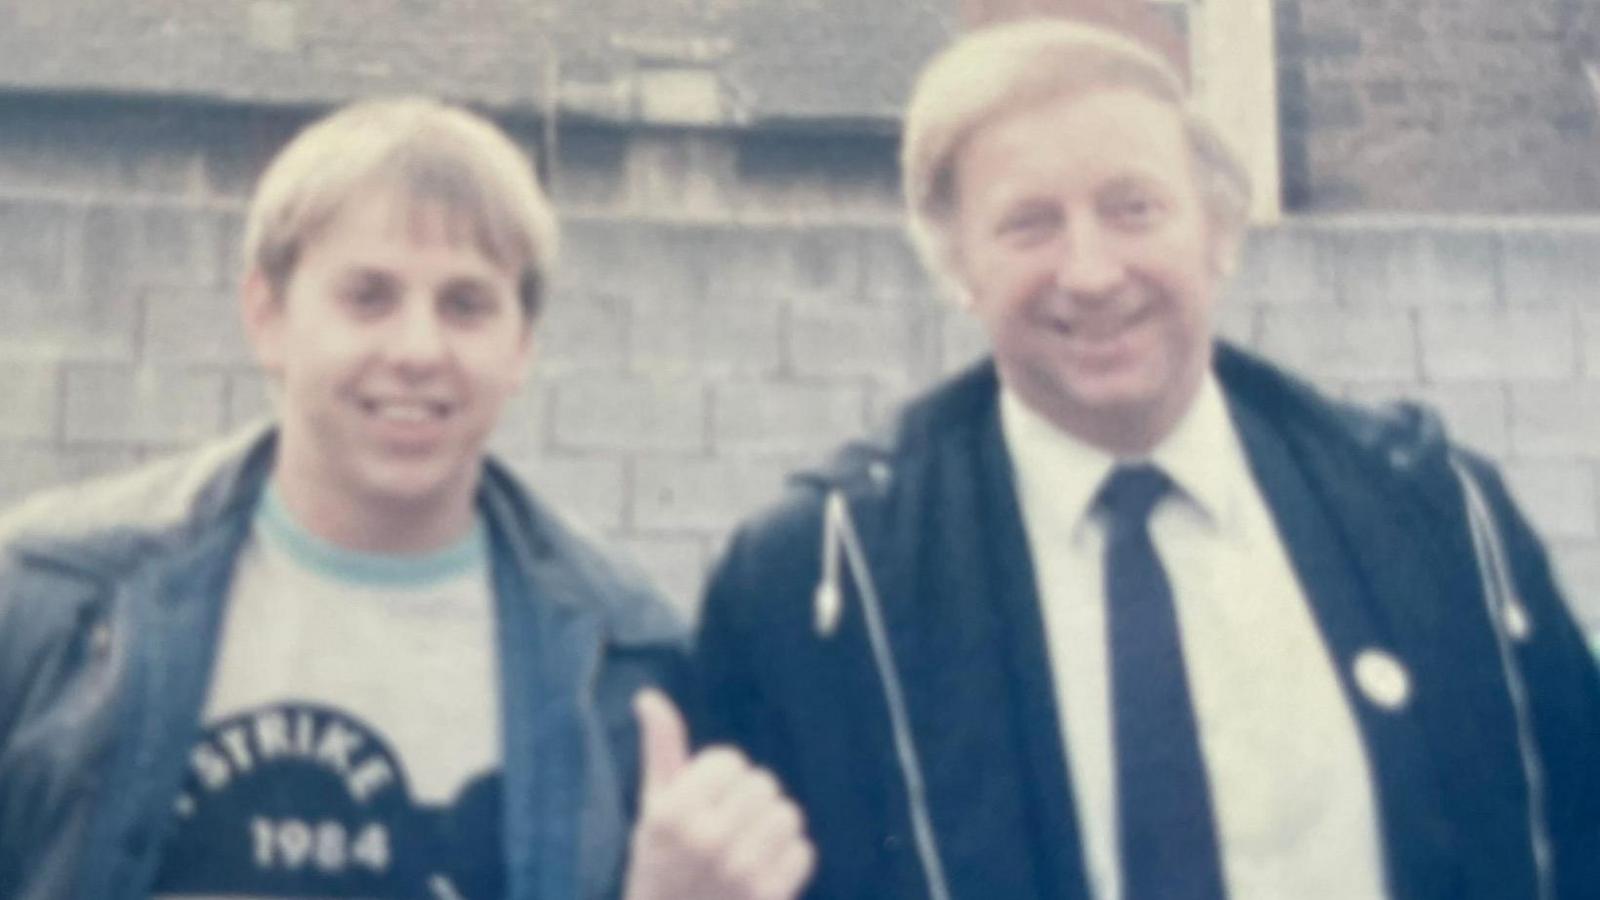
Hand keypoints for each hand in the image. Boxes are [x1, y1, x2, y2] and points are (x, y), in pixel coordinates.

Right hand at [623, 688, 815, 899]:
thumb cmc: (661, 862)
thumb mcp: (653, 808)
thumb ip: (660, 750)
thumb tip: (648, 696)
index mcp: (672, 814)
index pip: (730, 760)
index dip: (721, 777)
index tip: (704, 803)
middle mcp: (705, 841)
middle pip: (763, 784)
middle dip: (747, 800)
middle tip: (727, 826)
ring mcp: (739, 873)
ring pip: (787, 814)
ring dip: (771, 827)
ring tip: (747, 845)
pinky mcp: (768, 898)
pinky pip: (803, 851)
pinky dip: (787, 859)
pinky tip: (761, 872)